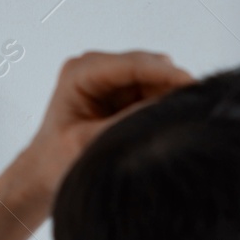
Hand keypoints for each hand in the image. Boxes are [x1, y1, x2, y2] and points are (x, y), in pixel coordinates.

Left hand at [24, 50, 195, 199]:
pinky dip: (163, 105)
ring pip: (154, 79)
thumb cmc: (57, 162)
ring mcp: (109, 79)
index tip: (193, 85)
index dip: (165, 74)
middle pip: (146, 67)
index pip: (132, 65)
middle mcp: (94, 68)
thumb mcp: (90, 144)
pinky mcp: (121, 93)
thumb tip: (164, 107)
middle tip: (194, 108)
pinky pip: (152, 92)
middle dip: (170, 85)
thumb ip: (126, 123)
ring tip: (181, 119)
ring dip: (168, 97)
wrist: (45, 174)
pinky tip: (170, 121)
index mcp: (80, 73)